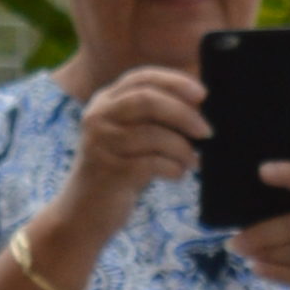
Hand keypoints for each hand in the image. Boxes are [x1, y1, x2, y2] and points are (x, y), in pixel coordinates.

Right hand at [61, 60, 209, 229]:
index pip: (142, 78)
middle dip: (183, 113)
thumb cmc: (119, 171)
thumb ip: (155, 117)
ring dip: (182, 148)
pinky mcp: (109, 171)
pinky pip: (151, 164)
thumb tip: (199, 104)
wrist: (84, 212)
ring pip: (152, 134)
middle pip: (147, 100)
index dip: (174, 82)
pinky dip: (173, 168)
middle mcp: (98, 116)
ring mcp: (101, 143)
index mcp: (105, 101)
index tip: (202, 94)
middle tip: (206, 131)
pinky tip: (178, 174)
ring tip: (193, 161)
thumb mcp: (131, 137)